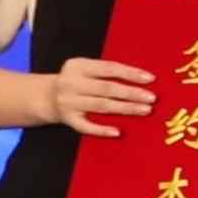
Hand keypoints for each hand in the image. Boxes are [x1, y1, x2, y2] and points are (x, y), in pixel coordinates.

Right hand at [40, 56, 157, 138]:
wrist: (46, 96)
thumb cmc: (78, 81)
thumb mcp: (86, 69)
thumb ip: (108, 71)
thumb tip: (143, 78)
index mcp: (78, 66)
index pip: (108, 68)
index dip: (130, 73)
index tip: (150, 79)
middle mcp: (71, 83)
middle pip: (106, 88)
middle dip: (131, 93)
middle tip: (152, 98)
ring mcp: (68, 102)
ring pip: (101, 106)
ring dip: (125, 108)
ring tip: (145, 110)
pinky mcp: (67, 119)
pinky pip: (86, 126)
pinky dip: (101, 130)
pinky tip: (118, 132)